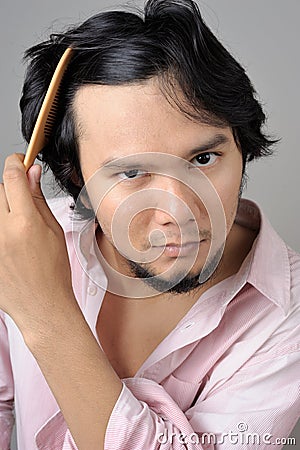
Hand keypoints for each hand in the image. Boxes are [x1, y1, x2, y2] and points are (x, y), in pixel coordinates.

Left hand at [0, 154, 74, 337]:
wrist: (41, 305)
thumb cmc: (53, 273)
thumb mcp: (54, 231)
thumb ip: (39, 199)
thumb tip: (32, 174)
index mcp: (25, 223)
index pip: (12, 177)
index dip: (16, 163)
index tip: (19, 161)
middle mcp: (2, 231)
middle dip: (11, 190)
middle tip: (24, 204)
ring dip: (4, 210)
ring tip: (17, 228)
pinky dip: (1, 226)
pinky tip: (10, 242)